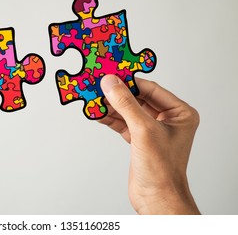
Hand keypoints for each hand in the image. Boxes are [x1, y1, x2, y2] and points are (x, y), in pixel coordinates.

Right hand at [99, 75, 199, 213]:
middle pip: (138, 98)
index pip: (151, 89)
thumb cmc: (162, 169)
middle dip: (118, 94)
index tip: (111, 75)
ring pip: (128, 110)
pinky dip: (110, 118)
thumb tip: (111, 83)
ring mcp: (152, 129)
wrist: (156, 198)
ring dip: (111, 106)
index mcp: (180, 113)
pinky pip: (123, 122)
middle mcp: (167, 119)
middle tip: (99, 85)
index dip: (130, 81)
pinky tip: (97, 113)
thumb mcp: (143, 130)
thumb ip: (126, 104)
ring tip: (93, 98)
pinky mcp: (139, 139)